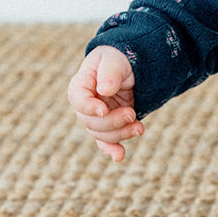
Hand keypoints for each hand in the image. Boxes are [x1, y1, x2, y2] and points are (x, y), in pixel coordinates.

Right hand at [67, 46, 143, 162]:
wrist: (131, 67)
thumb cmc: (119, 59)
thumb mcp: (116, 60)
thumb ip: (110, 72)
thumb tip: (104, 90)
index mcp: (81, 84)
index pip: (77, 99)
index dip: (89, 107)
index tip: (104, 109)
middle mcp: (85, 104)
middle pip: (90, 121)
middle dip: (112, 121)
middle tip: (132, 114)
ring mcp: (97, 117)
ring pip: (101, 134)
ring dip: (120, 134)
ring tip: (140, 128)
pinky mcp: (109, 125)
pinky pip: (106, 141)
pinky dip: (112, 150)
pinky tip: (119, 157)